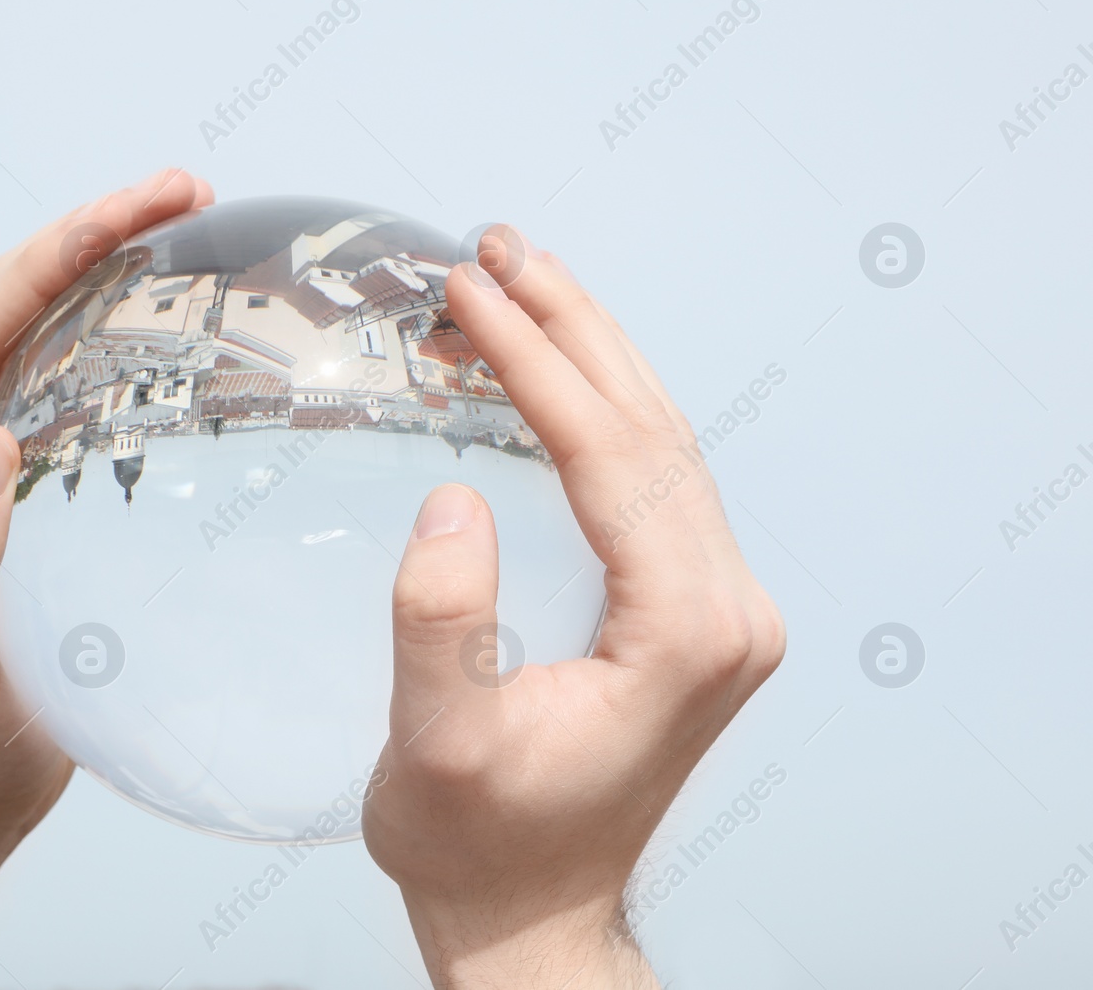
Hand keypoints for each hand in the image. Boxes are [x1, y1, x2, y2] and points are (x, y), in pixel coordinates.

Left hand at [0, 169, 213, 989]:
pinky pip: (67, 380)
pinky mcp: (15, 477)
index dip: (56, 254)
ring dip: (106, 270)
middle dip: (89, 234)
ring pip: (37, 328)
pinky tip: (177, 321)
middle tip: (188, 191)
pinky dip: (119, 333)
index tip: (140, 207)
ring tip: (190, 227)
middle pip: (5, 303)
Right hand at [362, 228, 784, 988]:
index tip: (467, 294)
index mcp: (684, 635)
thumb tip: (453, 502)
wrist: (529, 912)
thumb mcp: (436, 749)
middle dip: (572, 325)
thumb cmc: (482, 845)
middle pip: (653, 427)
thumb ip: (442, 629)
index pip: (615, 456)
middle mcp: (725, 611)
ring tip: (519, 280)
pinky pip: (653, 479)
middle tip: (495, 249)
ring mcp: (718, 608)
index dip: (537, 363)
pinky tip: (553, 372)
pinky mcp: (691, 609)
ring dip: (590, 353)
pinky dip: (598, 410)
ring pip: (662, 441)